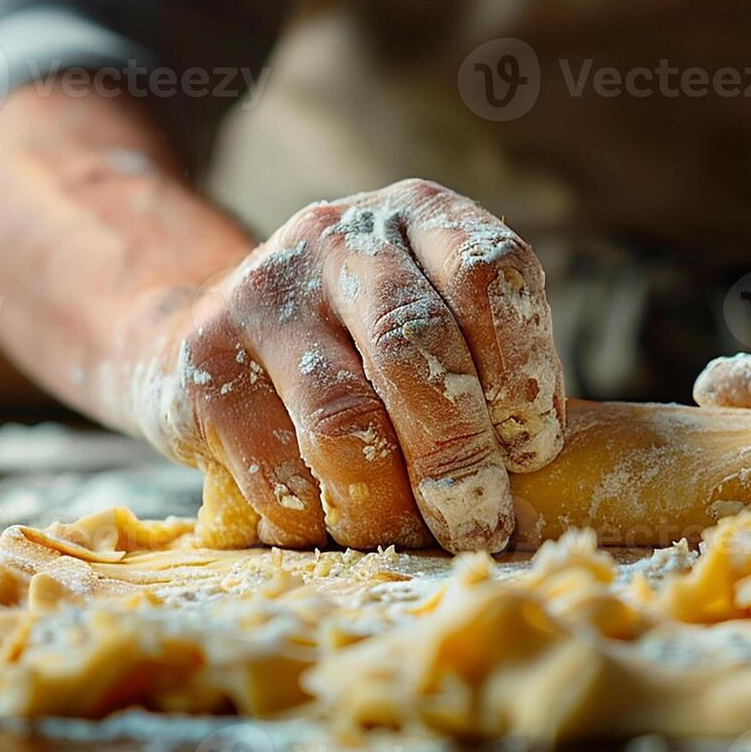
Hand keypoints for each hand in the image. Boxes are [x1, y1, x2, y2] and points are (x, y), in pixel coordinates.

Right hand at [120, 179, 565, 550]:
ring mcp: (264, 291)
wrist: (203, 333)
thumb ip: (488, 379)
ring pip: (345, 422)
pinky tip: (333, 524)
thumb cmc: (361, 351)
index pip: (490, 271)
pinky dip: (319, 518)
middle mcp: (341, 236)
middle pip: (417, 350)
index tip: (534, 448)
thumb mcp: (436, 328)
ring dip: (387, 505)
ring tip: (408, 535)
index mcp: (421, 216)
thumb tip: (547, 481)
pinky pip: (278, 467)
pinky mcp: (205, 358)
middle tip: (480, 524)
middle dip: (460, 457)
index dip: (522, 369)